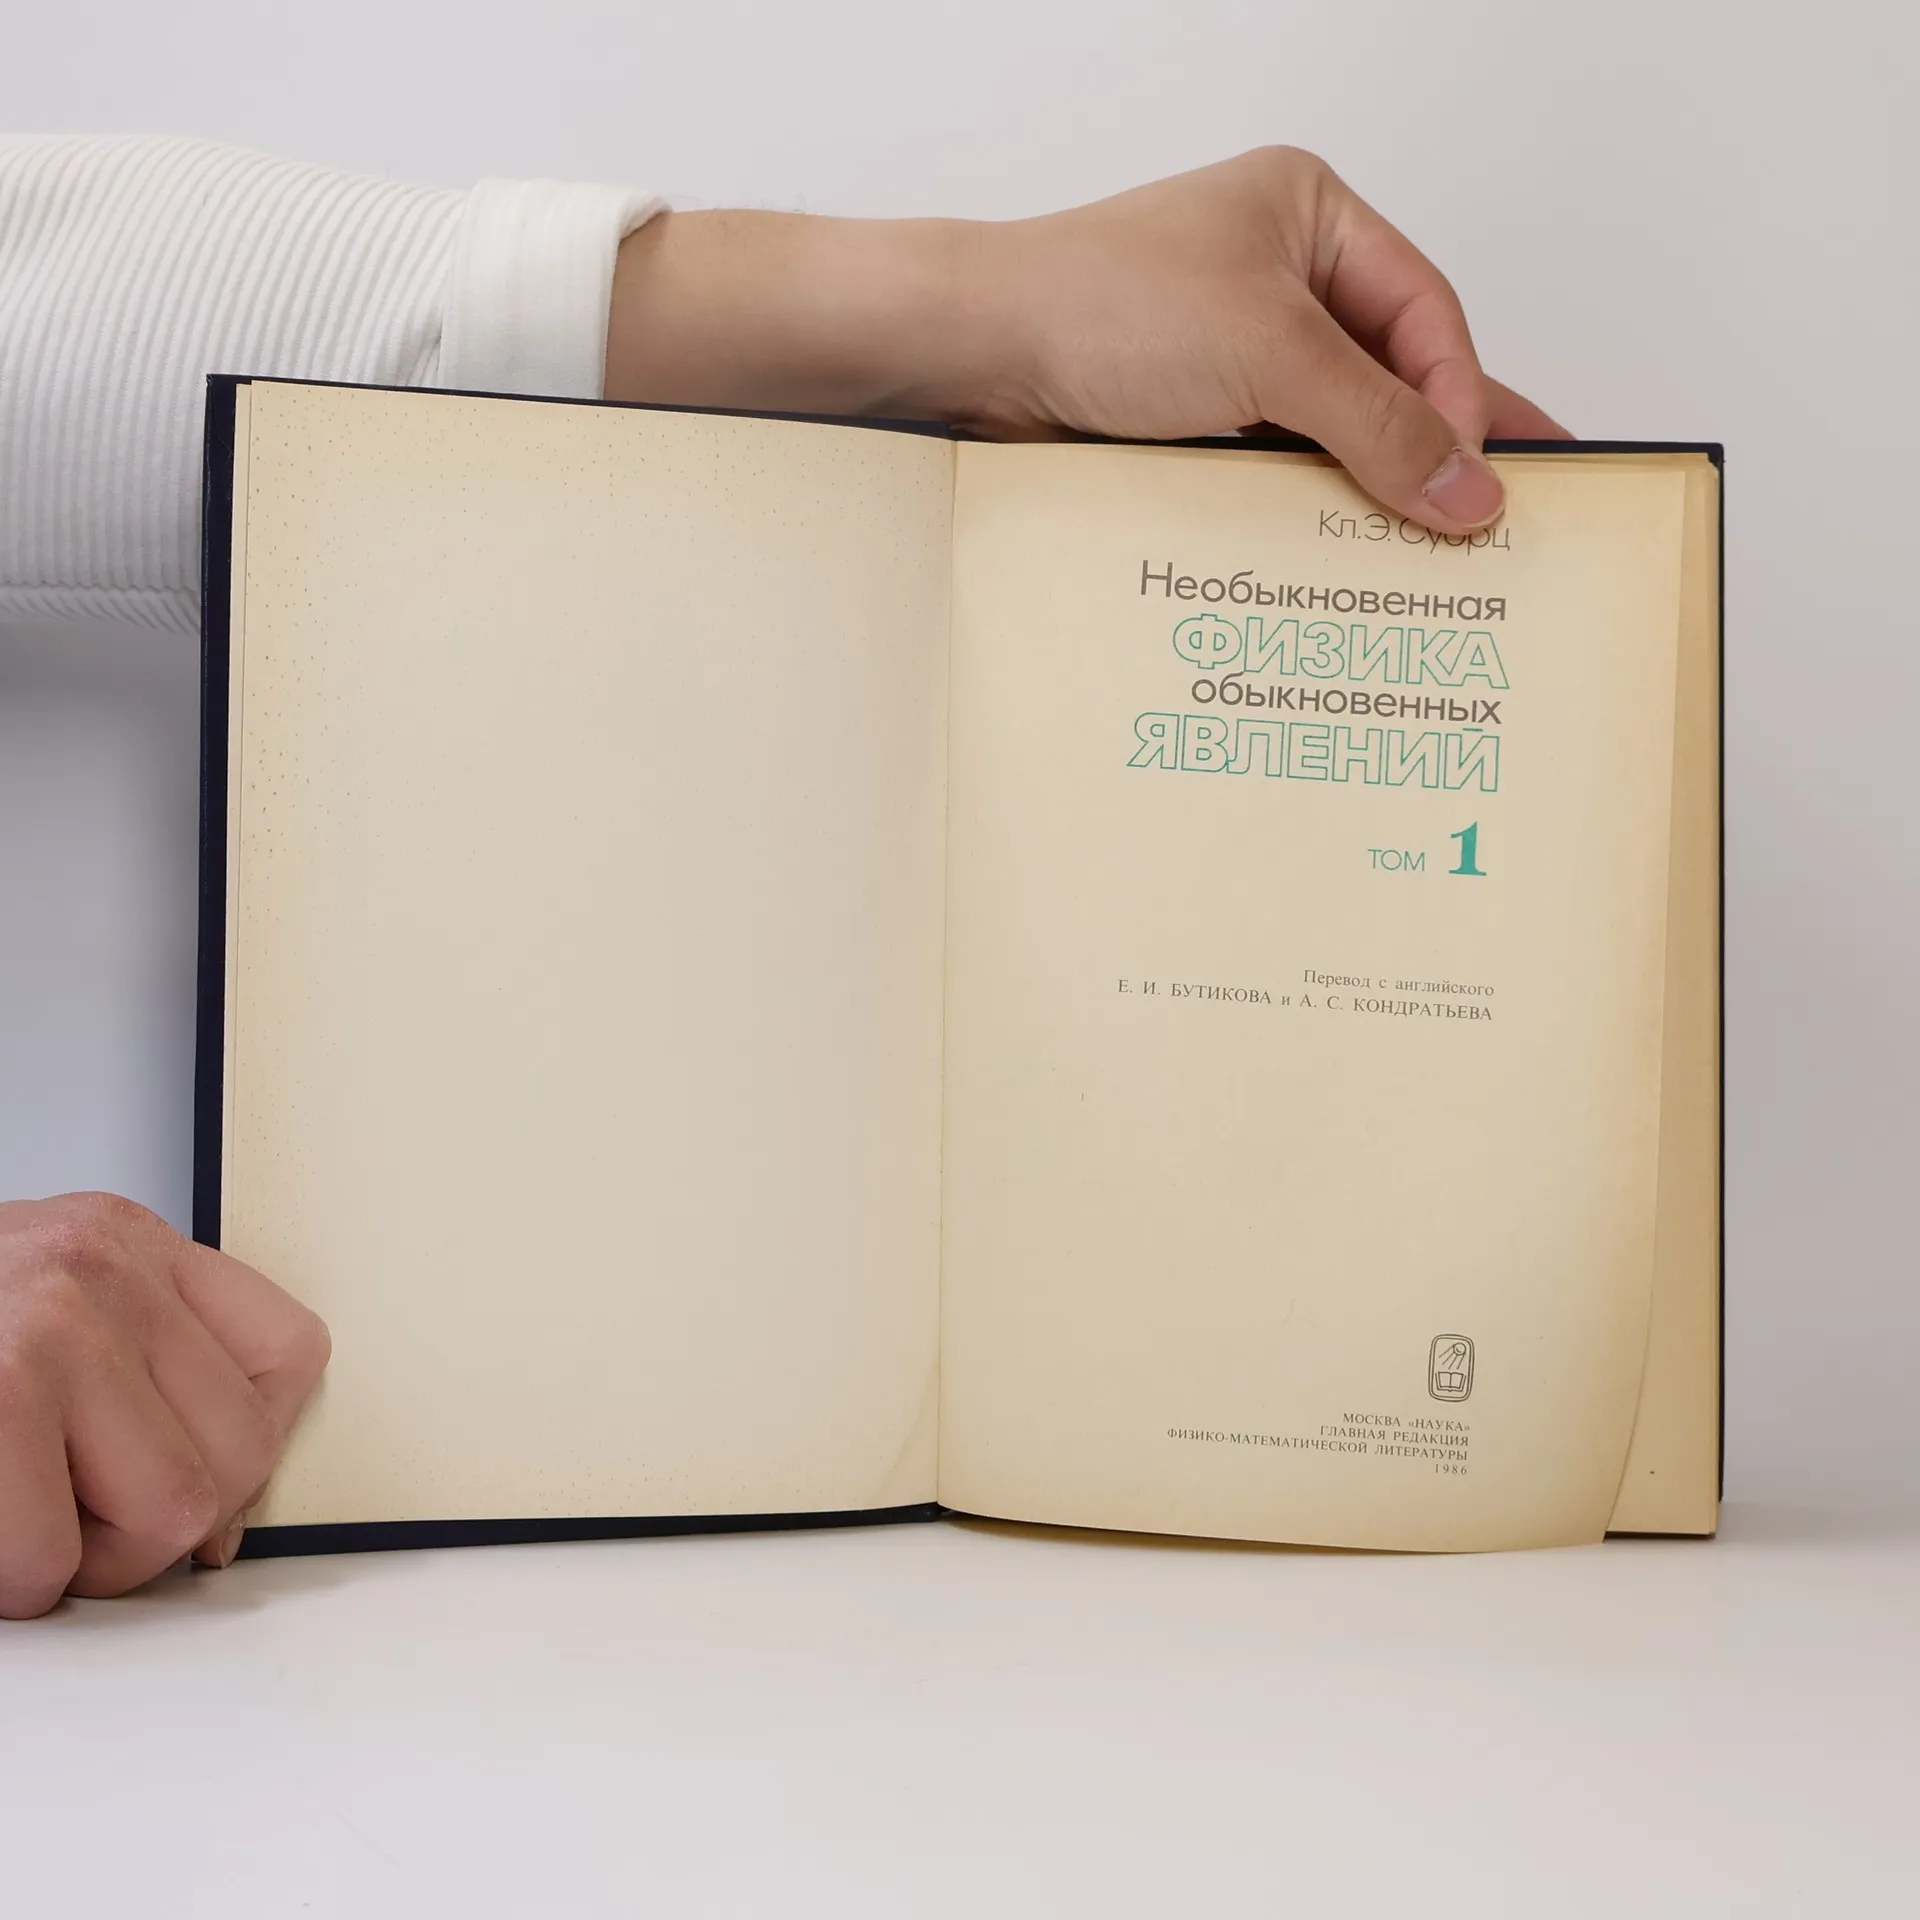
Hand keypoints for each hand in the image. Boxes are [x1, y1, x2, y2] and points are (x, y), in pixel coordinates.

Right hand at [0, 1193, 328, 1617]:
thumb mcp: (41, 1312)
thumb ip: (140, 1384)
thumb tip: (220, 1532)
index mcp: (124, 1242)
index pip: (290, 1354)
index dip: (250, 1449)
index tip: (198, 1490)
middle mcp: (99, 1268)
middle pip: (239, 1453)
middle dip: (157, 1527)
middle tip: (71, 1522)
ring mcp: (44, 1327)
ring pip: (168, 1514)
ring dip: (82, 1562)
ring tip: (14, 1525)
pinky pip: (49, 1557)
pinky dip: (10, 1582)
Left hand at [607, 146, 1569, 533]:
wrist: (973, 355)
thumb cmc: (1100, 306)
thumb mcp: (1270, 354)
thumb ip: (1380, 426)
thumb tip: (1470, 492)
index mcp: (1310, 217)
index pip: (1425, 315)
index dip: (1460, 399)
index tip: (1478, 481)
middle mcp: (1274, 276)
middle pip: (1387, 375)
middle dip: (1435, 448)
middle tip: (1499, 522)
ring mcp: (1227, 349)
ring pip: (1330, 427)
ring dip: (1370, 488)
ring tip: (1431, 555)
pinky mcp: (1185, 414)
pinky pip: (1271, 464)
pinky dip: (1305, 506)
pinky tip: (1338, 552)